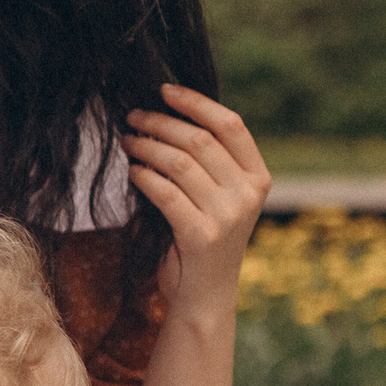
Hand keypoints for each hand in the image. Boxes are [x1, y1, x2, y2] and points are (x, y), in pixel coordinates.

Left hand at [122, 84, 271, 318]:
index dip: (196, 102)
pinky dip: (143, 176)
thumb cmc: (201, 236)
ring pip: (179, 163)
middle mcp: (248, 194)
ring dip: (146, 146)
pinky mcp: (201, 236)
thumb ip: (207, 161)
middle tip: (133, 117)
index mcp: (258, 177)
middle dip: (160, 123)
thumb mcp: (216, 196)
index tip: (164, 90)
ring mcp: (228, 216)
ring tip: (127, 141)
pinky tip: (131, 171)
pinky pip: (165, 192)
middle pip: (199, 140)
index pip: (230, 125)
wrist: (204, 294)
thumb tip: (166, 112)